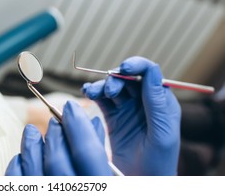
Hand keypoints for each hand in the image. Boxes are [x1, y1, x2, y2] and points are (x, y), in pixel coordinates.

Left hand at [5, 101, 111, 175]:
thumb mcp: (108, 178)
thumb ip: (101, 154)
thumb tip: (92, 121)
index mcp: (97, 189)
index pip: (87, 152)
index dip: (78, 125)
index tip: (71, 107)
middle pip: (58, 160)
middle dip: (55, 134)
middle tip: (55, 120)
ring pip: (33, 169)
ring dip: (31, 145)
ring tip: (30, 131)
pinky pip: (17, 183)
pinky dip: (17, 167)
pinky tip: (20, 158)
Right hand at [82, 57, 180, 174]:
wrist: (141, 183)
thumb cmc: (159, 163)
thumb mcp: (162, 132)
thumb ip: (156, 102)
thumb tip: (151, 70)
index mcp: (161, 103)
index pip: (150, 74)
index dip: (137, 66)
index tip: (124, 68)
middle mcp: (145, 103)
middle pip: (128, 79)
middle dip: (116, 78)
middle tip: (109, 90)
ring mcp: (128, 110)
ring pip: (113, 88)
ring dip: (101, 86)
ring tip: (91, 92)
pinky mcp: (113, 118)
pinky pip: (102, 100)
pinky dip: (94, 93)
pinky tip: (87, 92)